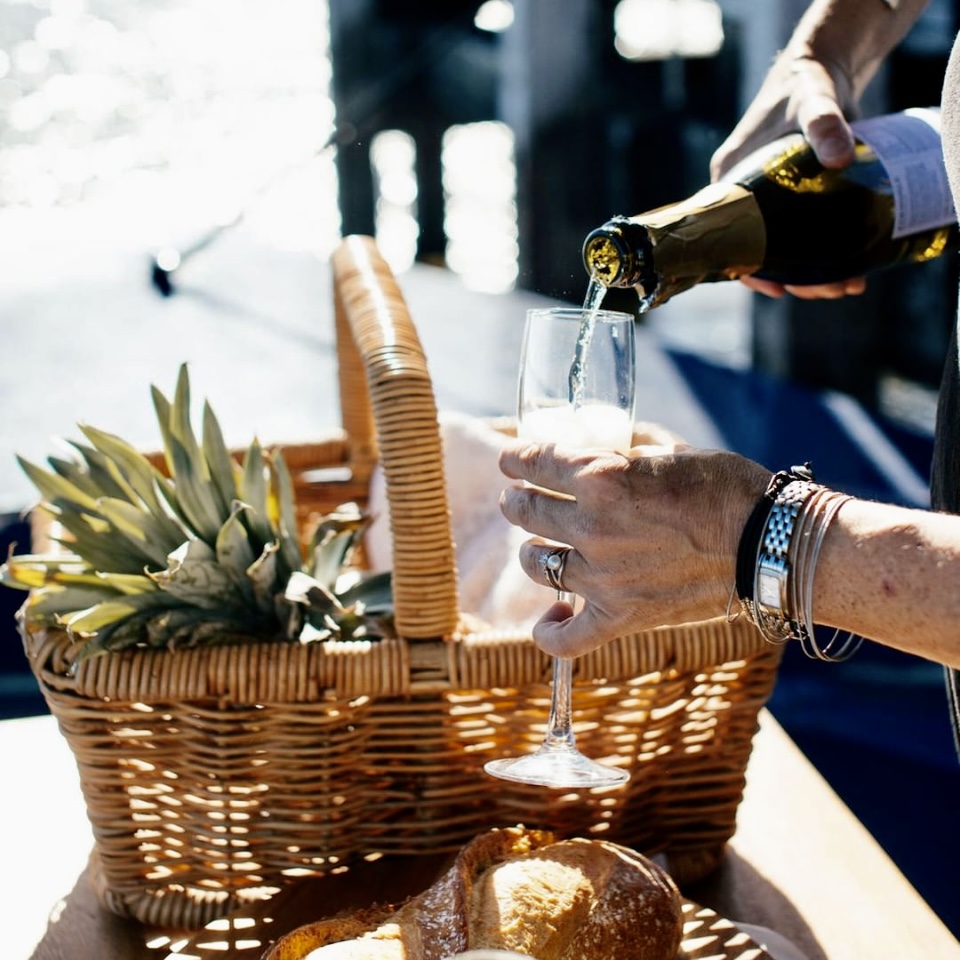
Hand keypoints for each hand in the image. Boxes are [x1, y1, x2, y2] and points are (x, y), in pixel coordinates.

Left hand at [498, 441, 770, 658]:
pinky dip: (549, 632)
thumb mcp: (668, 453)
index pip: (538, 464)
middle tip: (518, 500)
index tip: (510, 460)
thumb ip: (623, 456)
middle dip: (517, 501)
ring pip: (537, 564)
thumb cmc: (726, 489)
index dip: (517, 459)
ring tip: (536, 548)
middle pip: (528, 512)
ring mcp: (603, 576)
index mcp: (601, 478)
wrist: (767, 545)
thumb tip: (598, 449)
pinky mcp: (622, 617)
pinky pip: (566, 639)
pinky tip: (548, 619)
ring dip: (531, 552)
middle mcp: (593, 527)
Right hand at [710, 52, 865, 300]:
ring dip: (813, 274)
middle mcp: (745, 197)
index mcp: (730, 181)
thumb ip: (824, 123)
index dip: (750, 269)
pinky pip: (803, 238)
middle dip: (795, 278)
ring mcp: (770, 202)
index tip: (776, 288)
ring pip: (784, 250)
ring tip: (846, 286)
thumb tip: (840, 157)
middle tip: (829, 290)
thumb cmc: (805, 83)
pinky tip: (851, 271)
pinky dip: (824, 257)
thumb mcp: (812, 101)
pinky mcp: (794, 201)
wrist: (823, 69)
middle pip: (762, 252)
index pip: (729, 238)